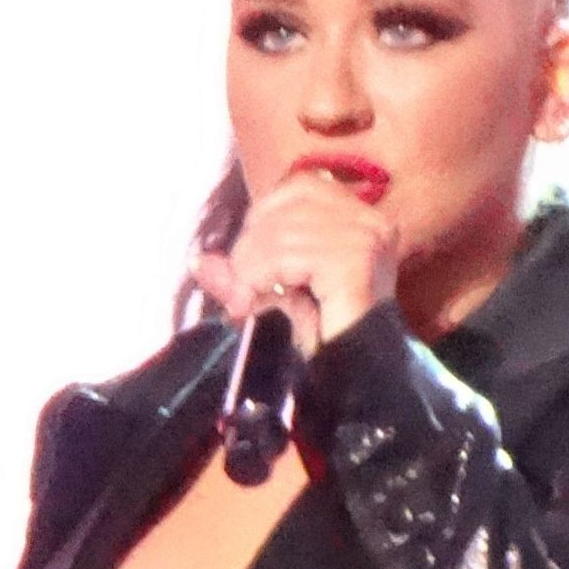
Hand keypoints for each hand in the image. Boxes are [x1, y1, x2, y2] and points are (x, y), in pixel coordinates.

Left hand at [193, 171, 399, 352]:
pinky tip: (261, 304)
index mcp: (361, 216)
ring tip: (252, 303)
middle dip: (249, 249)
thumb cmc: (327, 342)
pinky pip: (284, 254)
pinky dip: (261, 278)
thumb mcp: (279, 296)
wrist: (360, 383)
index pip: (297, 185)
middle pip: (284, 205)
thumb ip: (241, 274)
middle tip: (245, 294)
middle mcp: (370, 220)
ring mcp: (366, 238)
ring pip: (278, 232)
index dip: (262, 218)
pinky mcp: (354, 262)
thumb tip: (198, 261)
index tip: (252, 266)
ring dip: (251, 270)